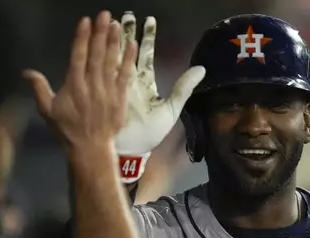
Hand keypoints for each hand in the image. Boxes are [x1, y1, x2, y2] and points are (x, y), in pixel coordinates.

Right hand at [24, 11, 137, 152]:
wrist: (91, 147)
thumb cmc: (68, 129)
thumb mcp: (48, 110)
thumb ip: (39, 89)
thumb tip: (26, 72)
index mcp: (73, 86)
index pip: (78, 56)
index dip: (82, 38)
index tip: (85, 21)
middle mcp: (91, 85)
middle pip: (96, 55)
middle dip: (100, 33)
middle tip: (104, 15)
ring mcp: (107, 90)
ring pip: (111, 62)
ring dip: (114, 42)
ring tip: (116, 25)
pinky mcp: (120, 97)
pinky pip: (125, 75)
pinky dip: (128, 60)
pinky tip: (131, 45)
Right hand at [114, 12, 204, 181]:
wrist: (132, 151)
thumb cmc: (149, 134)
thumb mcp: (171, 110)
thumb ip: (184, 88)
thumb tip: (202, 69)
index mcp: (143, 83)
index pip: (144, 54)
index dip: (147, 37)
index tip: (149, 20)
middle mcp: (130, 81)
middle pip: (128, 51)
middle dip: (127, 32)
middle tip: (125, 15)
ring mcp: (117, 86)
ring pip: (115, 57)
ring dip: (115, 40)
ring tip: (116, 21)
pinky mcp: (107, 93)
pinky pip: (107, 72)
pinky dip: (108, 58)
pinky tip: (108, 43)